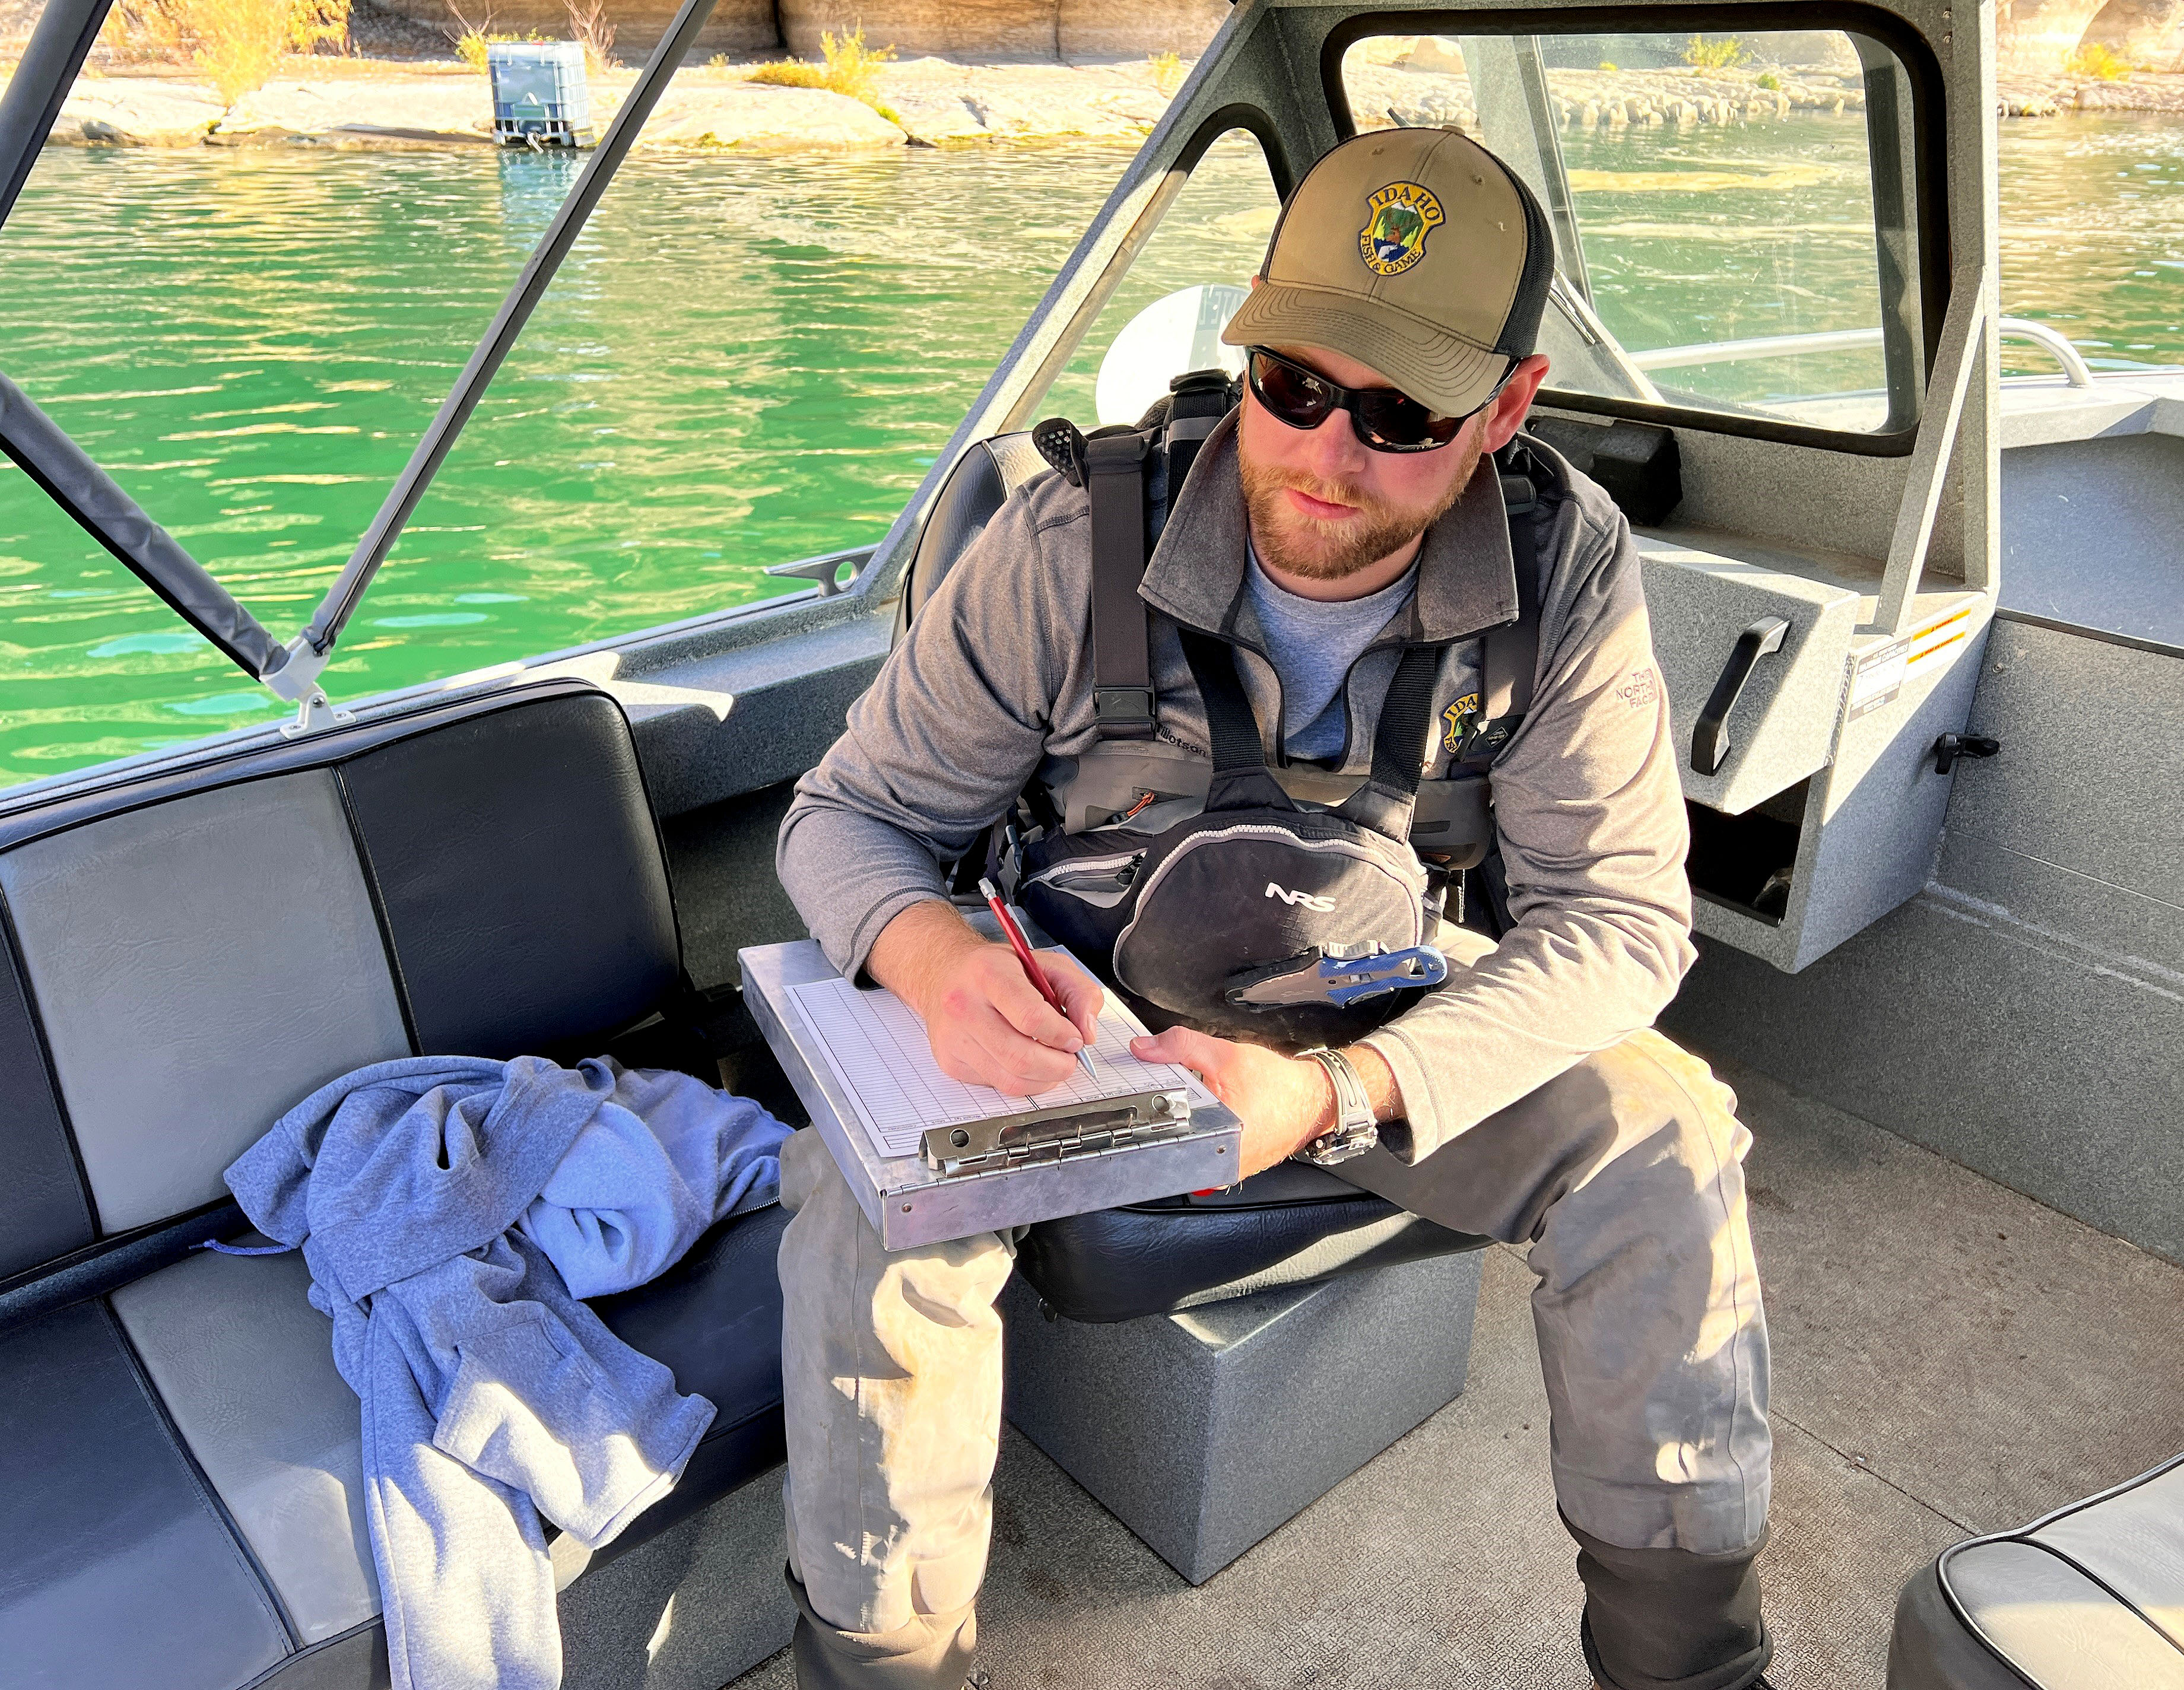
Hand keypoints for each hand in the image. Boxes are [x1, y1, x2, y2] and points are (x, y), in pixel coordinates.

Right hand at [868, 901, 1104, 1095]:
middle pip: (1021, 1058)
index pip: (1031, 1018)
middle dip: (1059, 1066)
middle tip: (1069, 1058)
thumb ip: (1080, 992)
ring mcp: (954, 1038)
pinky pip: (997, 1085)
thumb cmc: (998, 970)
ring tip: (1052, 1061)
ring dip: (1044, 1078)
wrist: (943, 976)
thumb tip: (1088, 1032)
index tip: (1075, 1037)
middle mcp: (964, 1006)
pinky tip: (1024, 1060)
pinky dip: (1022, 1080)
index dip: (1062, 1035)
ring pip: (1011, 1080)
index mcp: (988, 974)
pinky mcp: (951, 1062)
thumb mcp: (1047, 964)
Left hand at [1128, 1026, 1334, 1177]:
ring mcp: (1226, 1169)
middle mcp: (1221, 1164)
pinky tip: (1210, 1115)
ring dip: (1181, 1122)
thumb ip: (1182, 1047)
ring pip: (1186, 1145)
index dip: (1147, 1101)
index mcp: (1217, 1139)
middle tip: (1176, 1092)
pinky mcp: (1232, 1167)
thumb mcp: (1226, 1056)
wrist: (1313, 1100)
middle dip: (1165, 1111)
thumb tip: (1144, 1048)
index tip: (1141, 1087)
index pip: (1161, 1124)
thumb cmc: (1279, 1084)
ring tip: (1196, 1102)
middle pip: (1171, 1137)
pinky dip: (1199, 1130)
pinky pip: (1203, 1149)